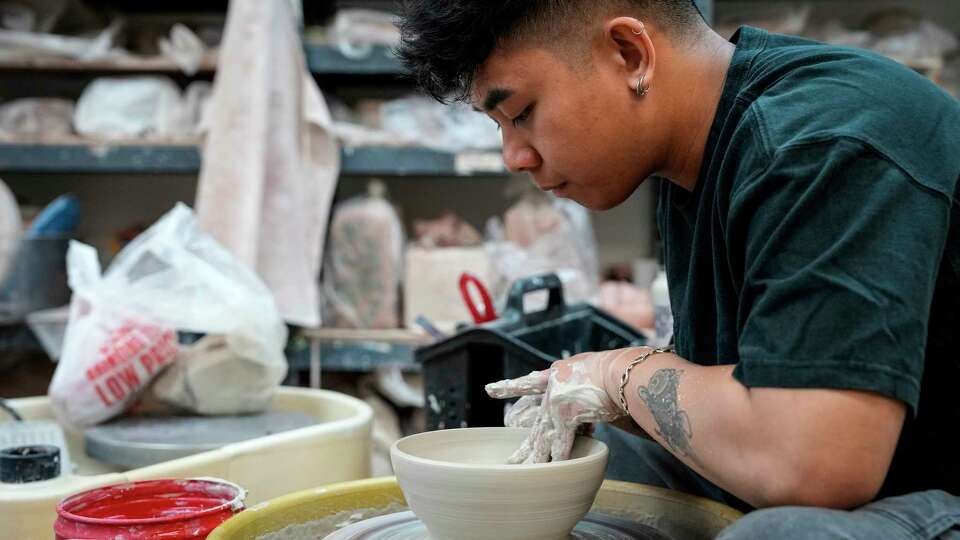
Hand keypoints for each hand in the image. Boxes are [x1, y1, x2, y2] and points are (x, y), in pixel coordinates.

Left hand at [485, 350, 634, 463]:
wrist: (622, 373)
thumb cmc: (616, 372)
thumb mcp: (591, 371)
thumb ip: (580, 387)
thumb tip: (584, 411)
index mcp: (556, 375)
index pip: (528, 383)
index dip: (508, 387)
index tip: (489, 390)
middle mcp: (553, 389)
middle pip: (536, 423)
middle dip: (525, 446)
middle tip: (512, 460)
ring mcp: (557, 403)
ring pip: (545, 437)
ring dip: (537, 457)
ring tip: (527, 472)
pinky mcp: (567, 415)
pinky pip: (563, 443)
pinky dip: (561, 457)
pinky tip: (555, 469)